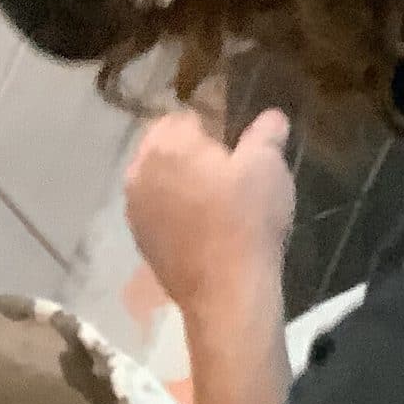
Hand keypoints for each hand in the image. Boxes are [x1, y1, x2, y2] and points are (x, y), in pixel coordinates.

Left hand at [125, 110, 295, 322]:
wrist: (225, 290)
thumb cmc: (247, 219)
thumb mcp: (269, 166)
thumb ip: (266, 132)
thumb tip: (270, 116)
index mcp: (168, 144)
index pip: (185, 114)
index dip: (214, 121)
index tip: (238, 139)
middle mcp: (139, 170)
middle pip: (164, 143)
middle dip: (191, 147)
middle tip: (229, 164)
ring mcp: (134, 207)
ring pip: (157, 175)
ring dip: (179, 176)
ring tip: (215, 193)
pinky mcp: (138, 237)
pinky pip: (155, 206)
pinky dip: (173, 205)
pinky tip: (202, 221)